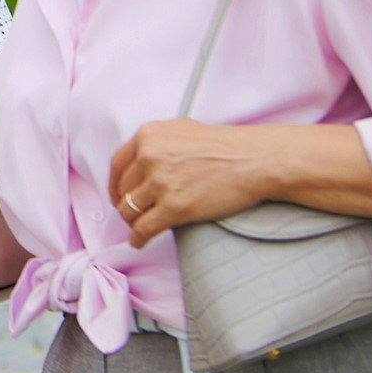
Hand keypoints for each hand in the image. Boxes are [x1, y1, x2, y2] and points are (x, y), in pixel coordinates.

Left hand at [108, 119, 276, 248]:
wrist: (256, 160)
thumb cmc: (225, 146)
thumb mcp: (181, 130)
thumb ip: (156, 142)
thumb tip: (139, 159)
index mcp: (148, 136)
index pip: (117, 166)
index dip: (115, 185)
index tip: (119, 196)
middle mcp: (149, 156)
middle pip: (123, 190)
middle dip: (125, 205)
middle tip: (132, 215)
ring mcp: (161, 182)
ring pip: (130, 211)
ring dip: (133, 223)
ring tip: (139, 229)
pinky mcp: (175, 207)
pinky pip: (144, 229)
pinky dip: (138, 238)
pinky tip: (139, 242)